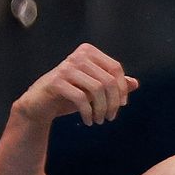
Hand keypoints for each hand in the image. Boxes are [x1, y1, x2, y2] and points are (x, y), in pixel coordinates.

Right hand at [15, 44, 138, 126]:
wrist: (39, 105)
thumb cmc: (70, 95)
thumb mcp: (95, 90)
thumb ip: (114, 85)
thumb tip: (135, 83)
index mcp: (89, 53)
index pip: (115, 68)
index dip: (122, 88)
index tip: (122, 105)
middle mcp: (78, 56)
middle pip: (108, 80)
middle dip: (114, 103)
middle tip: (110, 117)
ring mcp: (66, 68)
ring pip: (97, 89)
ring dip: (102, 109)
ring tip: (100, 120)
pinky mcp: (56, 82)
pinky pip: (81, 98)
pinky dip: (88, 113)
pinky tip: (89, 121)